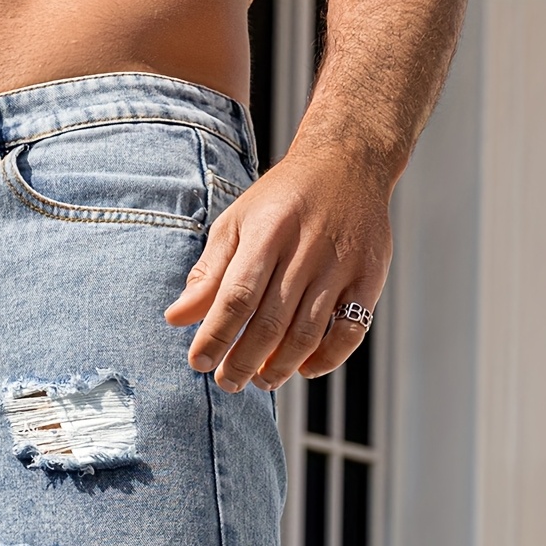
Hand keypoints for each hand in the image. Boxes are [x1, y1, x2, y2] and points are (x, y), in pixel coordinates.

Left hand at [165, 143, 392, 392]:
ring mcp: (342, 265)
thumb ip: (208, 272)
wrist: (347, 163)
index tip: (199, 363)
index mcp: (269, 232)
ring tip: (259, 381)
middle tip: (226, 382)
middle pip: (270, 324)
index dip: (216, 336)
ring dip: (279, 368)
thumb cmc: (281, 201)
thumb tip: (175, 319)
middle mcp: (307, 249)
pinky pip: (350, 333)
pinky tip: (304, 369)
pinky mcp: (370, 277)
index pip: (237, 297)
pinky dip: (326, 360)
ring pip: (307, 335)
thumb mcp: (237, 223)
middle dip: (242, 362)